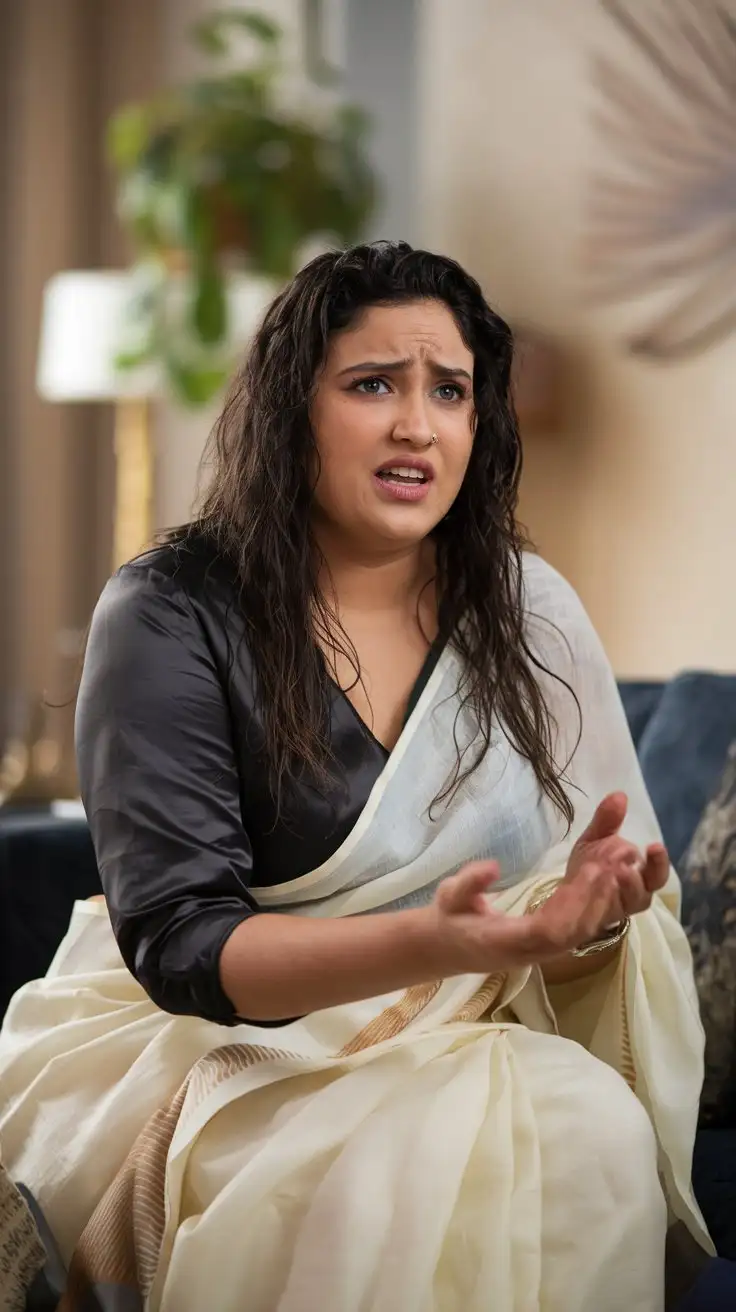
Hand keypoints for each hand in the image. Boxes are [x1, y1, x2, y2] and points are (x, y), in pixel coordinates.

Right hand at [429, 793, 669, 975]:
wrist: (448, 947)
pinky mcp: (550, 941)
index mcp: (507, 942)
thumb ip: (468, 883)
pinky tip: (607, 873)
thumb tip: (492, 866)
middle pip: (575, 931)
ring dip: (604, 898)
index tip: (593, 873)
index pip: (549, 931)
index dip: (575, 905)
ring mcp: (544, 950)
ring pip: (582, 930)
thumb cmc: (450, 919)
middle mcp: (532, 952)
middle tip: (618, 860)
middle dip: (599, 897)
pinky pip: (578, 925)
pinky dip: (595, 901)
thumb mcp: (448, 897)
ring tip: (621, 862)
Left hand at [554, 791, 668, 935]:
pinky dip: (611, 894)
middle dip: (656, 867)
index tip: (655, 845)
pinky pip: (614, 905)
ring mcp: (624, 904)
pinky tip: (605, 881)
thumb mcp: (596, 840)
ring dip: (630, 881)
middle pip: (656, 881)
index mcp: (640, 873)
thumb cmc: (588, 869)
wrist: (565, 897)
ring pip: (638, 894)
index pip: (656, 866)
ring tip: (620, 869)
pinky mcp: (610, 915)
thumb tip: (620, 794)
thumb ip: (608, 820)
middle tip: (653, 851)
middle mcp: (639, 890)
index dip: (657, 858)